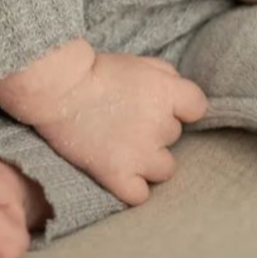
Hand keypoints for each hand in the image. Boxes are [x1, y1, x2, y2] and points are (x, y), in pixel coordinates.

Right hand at [25, 52, 208, 205]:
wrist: (58, 88)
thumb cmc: (96, 71)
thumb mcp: (138, 62)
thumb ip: (166, 78)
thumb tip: (180, 99)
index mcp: (168, 93)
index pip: (197, 107)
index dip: (180, 107)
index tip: (160, 105)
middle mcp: (161, 125)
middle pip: (174, 136)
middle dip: (156, 131)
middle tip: (127, 121)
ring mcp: (141, 154)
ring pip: (165, 169)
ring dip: (149, 161)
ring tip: (124, 148)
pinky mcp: (118, 175)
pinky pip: (140, 195)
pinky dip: (132, 187)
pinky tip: (120, 173)